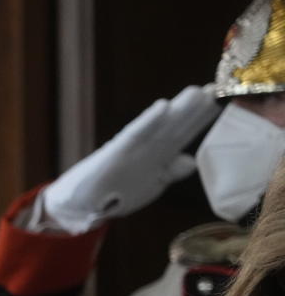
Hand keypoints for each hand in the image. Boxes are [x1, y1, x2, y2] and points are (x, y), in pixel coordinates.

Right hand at [43, 85, 219, 232]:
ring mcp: (130, 151)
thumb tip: (190, 161)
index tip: (217, 104)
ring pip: (158, 128)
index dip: (198, 121)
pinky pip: (134, 136)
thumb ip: (168, 173)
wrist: (77, 207)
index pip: (180, 137)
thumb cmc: (109, 195)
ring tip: (196, 91)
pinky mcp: (114, 154)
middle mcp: (144, 151)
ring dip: (177, 110)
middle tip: (213, 88)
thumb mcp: (147, 185)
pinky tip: (162, 107)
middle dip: (193, 111)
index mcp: (154, 159)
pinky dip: (148, 122)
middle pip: (173, 128)